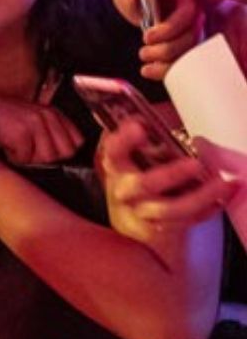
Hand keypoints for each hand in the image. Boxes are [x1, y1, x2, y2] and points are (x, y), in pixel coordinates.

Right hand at [0, 94, 82, 164]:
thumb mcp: (31, 121)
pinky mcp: (20, 132)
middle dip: (45, 157)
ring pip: (46, 159)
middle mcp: (47, 115)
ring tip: (16, 146)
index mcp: (53, 113)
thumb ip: (51, 134)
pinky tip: (6, 145)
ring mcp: (34, 122)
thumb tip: (66, 155)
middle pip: (64, 154)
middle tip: (27, 149)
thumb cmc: (1, 121)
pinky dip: (13, 157)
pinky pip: (25, 159)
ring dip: (28, 158)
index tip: (43, 150)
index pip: (76, 143)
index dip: (60, 153)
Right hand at [102, 119, 234, 242]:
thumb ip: (148, 130)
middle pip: (144, 184)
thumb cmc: (139, 172)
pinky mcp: (158, 230)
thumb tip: (157, 108)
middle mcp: (125, 189)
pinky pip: (185, 222)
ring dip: (199, 196)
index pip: (114, 150)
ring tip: (223, 183)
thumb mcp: (136, 150)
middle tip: (195, 163)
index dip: (124, 139)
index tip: (140, 126)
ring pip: (170, 209)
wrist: (132, 213)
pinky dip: (207, 209)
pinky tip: (223, 196)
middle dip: (171, 173)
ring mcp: (141, 212)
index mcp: (116, 164)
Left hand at [112, 0, 203, 79]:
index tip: (148, 34)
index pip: (187, 14)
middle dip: (167, 48)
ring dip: (165, 60)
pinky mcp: (179, 42)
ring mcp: (186, 29)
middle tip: (144, 49)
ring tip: (144, 59)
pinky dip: (164, 70)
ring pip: (186, 52)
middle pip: (189, 37)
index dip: (170, 27)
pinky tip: (147, 71)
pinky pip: (179, 61)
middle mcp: (190, 14)